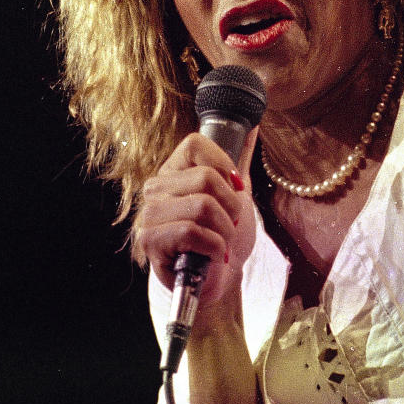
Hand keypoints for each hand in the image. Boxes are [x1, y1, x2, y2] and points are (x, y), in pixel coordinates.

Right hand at [135, 127, 258, 306]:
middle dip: (232, 207)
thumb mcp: (238, 194)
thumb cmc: (225, 237)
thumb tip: (253, 125)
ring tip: (220, 242)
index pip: (196, 143)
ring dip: (225, 230)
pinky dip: (215, 247)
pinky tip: (212, 255)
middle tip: (228, 225)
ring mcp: (149, 214)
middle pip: (206, 177)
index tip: (234, 191)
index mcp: (173, 171)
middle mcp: (155, 188)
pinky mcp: (150, 241)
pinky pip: (193, 232)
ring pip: (203, 205)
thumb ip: (240, 159)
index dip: (226, 167)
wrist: (222, 279)